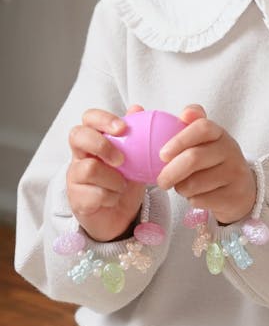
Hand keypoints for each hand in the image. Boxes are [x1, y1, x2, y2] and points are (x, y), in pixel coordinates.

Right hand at [66, 104, 145, 242]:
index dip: (103, 119)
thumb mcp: (136, 158)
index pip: (89, 118)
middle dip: (102, 144)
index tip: (122, 128)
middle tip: (121, 160)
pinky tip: (114, 199)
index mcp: (93, 140)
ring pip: (89, 169)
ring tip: (122, 186)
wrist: (121, 217)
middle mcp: (79, 155)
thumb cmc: (124, 182)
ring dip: (114, 179)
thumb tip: (137, 108)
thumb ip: (136, 135)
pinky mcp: (76, 199)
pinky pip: (94, 195)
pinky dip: (111, 197)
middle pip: (77, 136)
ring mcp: (74, 177)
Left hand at [157, 105, 255, 224]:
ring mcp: (235, 173)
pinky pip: (202, 200)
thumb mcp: (204, 140)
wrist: (241, 188)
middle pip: (194, 158)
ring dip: (181, 188)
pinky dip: (192, 200)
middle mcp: (230, 150)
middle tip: (161, 181)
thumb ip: (191, 123)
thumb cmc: (213, 161)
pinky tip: (197, 196)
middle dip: (171, 172)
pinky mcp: (235, 195)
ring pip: (194, 183)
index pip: (202, 127)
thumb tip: (185, 113)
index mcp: (219, 133)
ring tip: (183, 186)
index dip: (180, 139)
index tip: (162, 154)